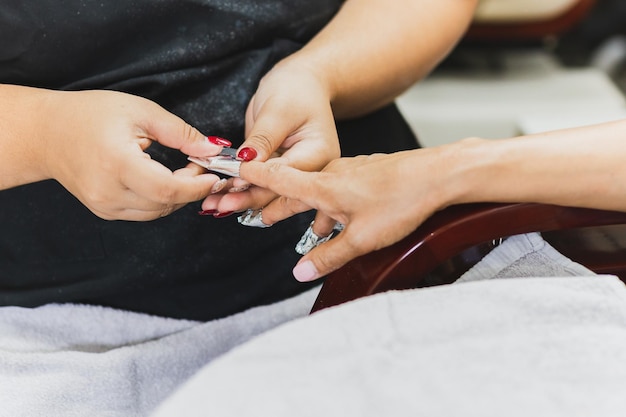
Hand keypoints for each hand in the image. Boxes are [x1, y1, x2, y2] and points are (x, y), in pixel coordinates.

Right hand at [41, 90, 225, 219]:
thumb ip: (180, 132)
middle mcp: (108, 191)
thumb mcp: (140, 111)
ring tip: (185, 171)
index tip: (214, 174)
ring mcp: (104, 206)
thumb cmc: (89, 115)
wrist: (46, 132)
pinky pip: (144, 212)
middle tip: (201, 165)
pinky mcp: (104, 211)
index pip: (168, 189)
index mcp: (117, 163)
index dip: (197, 186)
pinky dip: (162, 200)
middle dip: (192, 188)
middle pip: (166, 203)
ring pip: (158, 212)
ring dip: (179, 195)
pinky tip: (165, 180)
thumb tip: (212, 150)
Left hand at [200, 61, 340, 214]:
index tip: (233, 181)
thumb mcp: (278, 110)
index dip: (259, 179)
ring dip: (240, 200)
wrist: (301, 82)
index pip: (287, 173)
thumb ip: (263, 139)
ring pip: (267, 193)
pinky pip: (260, 185)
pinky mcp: (280, 172)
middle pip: (279, 191)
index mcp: (319, 154)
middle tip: (219, 204)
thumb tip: (246, 163)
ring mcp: (295, 173)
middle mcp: (310, 170)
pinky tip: (220, 197)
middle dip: (247, 198)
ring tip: (213, 205)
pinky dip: (240, 191)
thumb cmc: (295, 89)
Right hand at [240, 149, 448, 280]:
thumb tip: (300, 272)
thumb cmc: (401, 201)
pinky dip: (331, 206)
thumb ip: (329, 256)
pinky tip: (342, 221)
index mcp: (323, 186)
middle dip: (275, 202)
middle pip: (294, 188)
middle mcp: (333, 174)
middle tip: (257, 213)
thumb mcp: (362, 238)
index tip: (230, 171)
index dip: (252, 176)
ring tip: (309, 232)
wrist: (439, 174)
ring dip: (309, 209)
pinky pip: (339, 190)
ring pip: (320, 191)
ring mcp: (351, 171)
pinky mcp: (368, 173)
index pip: (277, 178)